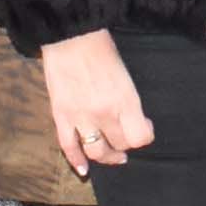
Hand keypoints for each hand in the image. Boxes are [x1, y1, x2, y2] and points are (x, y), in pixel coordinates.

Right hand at [40, 29, 154, 171]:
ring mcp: (81, 116)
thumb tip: (133, 118)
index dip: (144, 134)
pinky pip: (68, 147)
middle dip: (126, 143)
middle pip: (120, 144)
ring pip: (97, 151)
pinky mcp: (61, 115)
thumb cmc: (101, 48)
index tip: (144, 126)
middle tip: (126, 137)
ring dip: (106, 157)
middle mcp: (104, 113)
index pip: (140, 137)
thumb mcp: (125, 73)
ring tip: (112, 156)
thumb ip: (128, 99)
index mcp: (125, 99)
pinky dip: (76, 161)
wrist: (70, 35)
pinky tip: (83, 170)